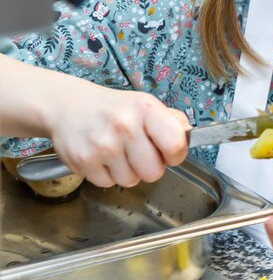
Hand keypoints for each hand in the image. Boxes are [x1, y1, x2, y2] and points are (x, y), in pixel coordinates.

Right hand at [44, 87, 189, 187]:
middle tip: (139, 153)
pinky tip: (102, 157)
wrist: (67, 106)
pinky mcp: (83, 161)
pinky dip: (107, 175)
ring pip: (131, 180)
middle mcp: (124, 126)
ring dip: (128, 171)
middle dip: (150, 166)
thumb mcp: (145, 105)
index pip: (175, 145)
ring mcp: (102, 145)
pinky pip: (108, 184)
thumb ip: (171, 121)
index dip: (176, 155)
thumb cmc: (113, 109)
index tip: (169, 152)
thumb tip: (188, 136)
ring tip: (118, 152)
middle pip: (154, 172)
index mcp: (145, 109)